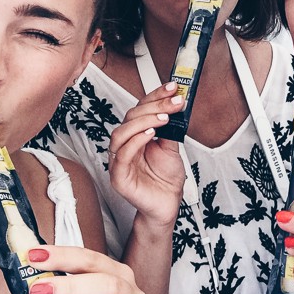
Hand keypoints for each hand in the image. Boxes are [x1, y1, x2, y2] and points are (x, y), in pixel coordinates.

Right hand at [108, 82, 185, 227]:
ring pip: (121, 133)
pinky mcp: (118, 176)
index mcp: (135, 135)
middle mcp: (125, 145)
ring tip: (164, 118)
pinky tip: (151, 134)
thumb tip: (175, 105)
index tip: (173, 87)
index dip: (155, 96)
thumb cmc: (166, 179)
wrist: (167, 205)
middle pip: (130, 117)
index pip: (140, 109)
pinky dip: (136, 141)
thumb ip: (169, 129)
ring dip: (144, 121)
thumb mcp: (171, 148)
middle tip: (174, 102)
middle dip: (154, 106)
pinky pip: (122, 155)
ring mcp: (119, 160)